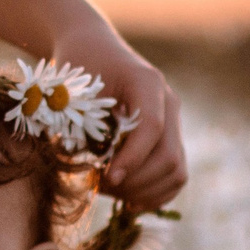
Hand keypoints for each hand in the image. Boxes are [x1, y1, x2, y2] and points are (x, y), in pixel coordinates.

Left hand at [55, 24, 186, 212]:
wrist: (93, 48)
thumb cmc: (78, 66)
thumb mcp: (74, 87)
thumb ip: (82, 122)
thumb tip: (90, 167)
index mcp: (147, 83)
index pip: (151, 127)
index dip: (131, 159)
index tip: (105, 178)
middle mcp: (168, 102)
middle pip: (168, 155)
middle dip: (134, 181)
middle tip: (98, 186)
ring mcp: (173, 121)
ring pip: (176, 170)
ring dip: (143, 191)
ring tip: (108, 192)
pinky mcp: (169, 137)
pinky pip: (175, 174)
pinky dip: (156, 193)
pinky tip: (128, 201)